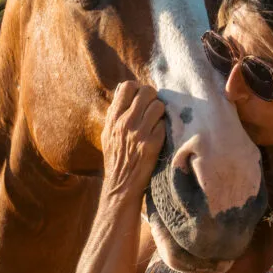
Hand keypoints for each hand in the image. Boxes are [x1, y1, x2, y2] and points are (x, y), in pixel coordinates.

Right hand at [102, 82, 165, 200]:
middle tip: (153, 107)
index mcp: (113, 118)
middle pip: (147, 92)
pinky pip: (164, 124)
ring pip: (159, 106)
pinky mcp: (153, 143)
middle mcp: (126, 122)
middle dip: (153, 97)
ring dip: (161, 112)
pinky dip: (164, 127)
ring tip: (157, 121)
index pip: (127, 86)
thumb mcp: (108, 133)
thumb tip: (123, 91)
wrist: (121, 185)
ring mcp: (140, 133)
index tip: (141, 97)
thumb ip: (115, 113)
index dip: (138, 88)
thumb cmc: (116, 158)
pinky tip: (160, 134)